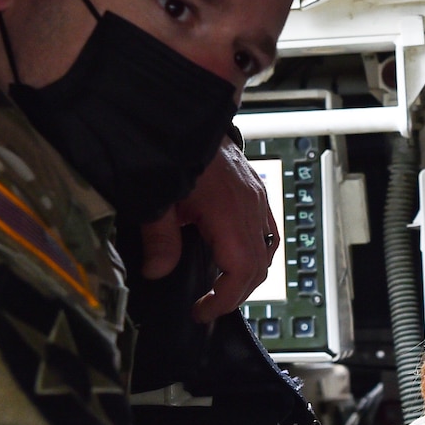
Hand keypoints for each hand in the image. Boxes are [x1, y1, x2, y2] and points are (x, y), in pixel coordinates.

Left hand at [140, 140, 276, 320]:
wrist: (188, 113)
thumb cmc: (174, 147)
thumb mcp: (157, 197)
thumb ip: (159, 238)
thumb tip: (157, 271)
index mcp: (229, 211)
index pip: (242, 270)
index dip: (226, 299)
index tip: (203, 312)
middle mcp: (251, 206)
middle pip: (259, 267)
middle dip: (235, 294)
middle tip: (207, 308)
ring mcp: (258, 197)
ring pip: (267, 251)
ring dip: (247, 275)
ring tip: (220, 289)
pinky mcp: (255, 190)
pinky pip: (267, 231)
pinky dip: (254, 252)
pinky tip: (234, 258)